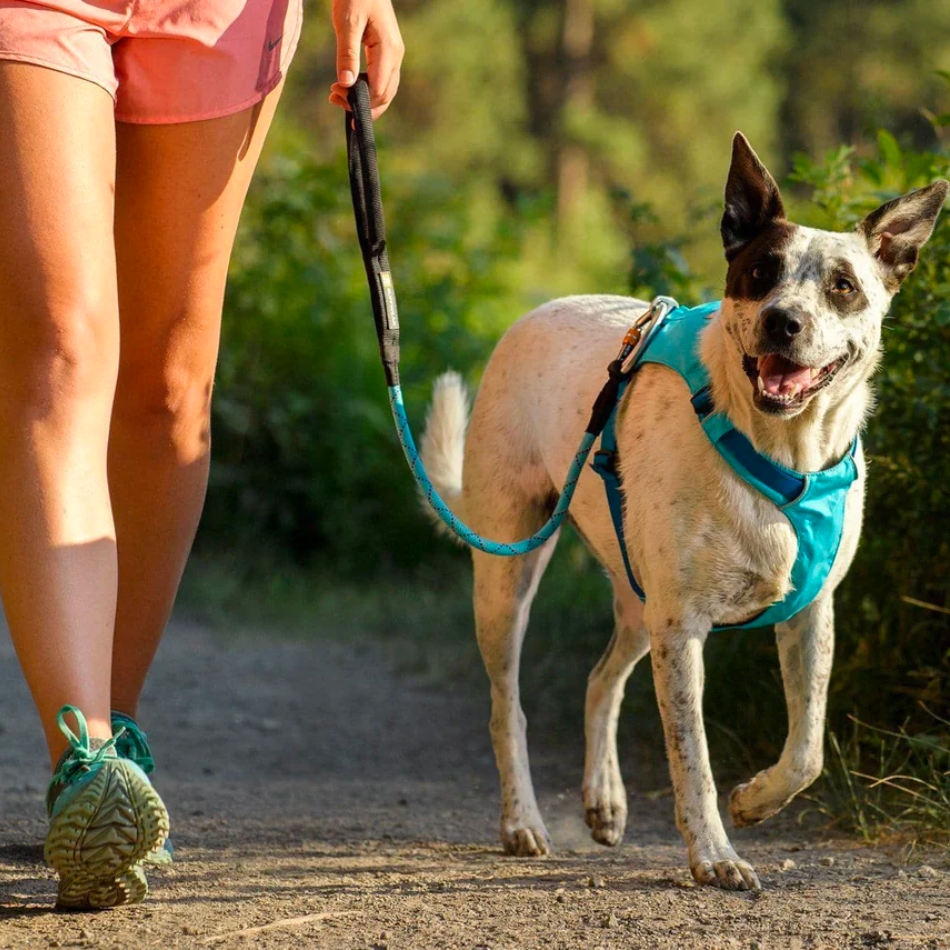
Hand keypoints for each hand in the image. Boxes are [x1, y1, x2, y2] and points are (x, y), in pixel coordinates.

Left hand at [328, 0, 403, 119]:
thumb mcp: (347, 22)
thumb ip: (347, 53)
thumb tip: (346, 83)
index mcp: (389, 49)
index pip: (379, 89)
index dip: (359, 100)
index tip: (335, 94)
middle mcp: (395, 56)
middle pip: (385, 95)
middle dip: (362, 104)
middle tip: (334, 99)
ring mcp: (393, 55)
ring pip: (385, 91)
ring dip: (365, 100)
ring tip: (338, 96)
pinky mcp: (387, 53)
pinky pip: (382, 81)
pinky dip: (368, 90)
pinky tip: (350, 88)